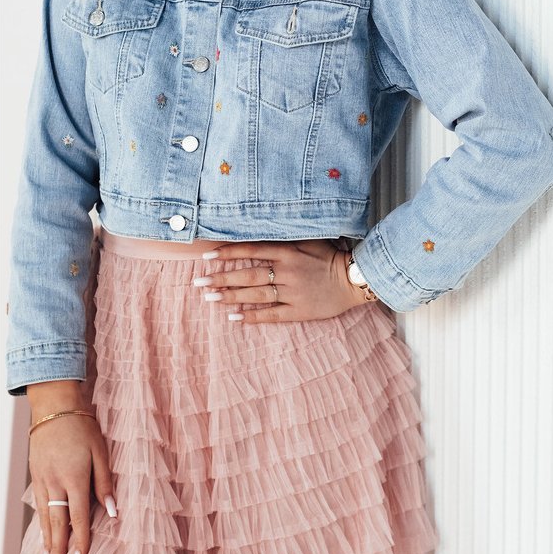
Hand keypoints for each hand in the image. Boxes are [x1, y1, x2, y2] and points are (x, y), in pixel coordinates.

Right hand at [26, 382, 116, 553]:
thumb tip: (112, 511)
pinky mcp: (35, 475)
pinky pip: (38, 505)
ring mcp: (42, 479)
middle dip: (59, 549)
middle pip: (57, 523)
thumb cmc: (82, 426)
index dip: (81, 540)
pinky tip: (43, 535)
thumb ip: (105, 482)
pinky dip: (40, 523)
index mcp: (74, 477)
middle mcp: (55, 482)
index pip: (79, 517)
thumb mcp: (100, 451)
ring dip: (46, 541)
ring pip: (44, 517)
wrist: (54, 406)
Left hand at [192, 239, 364, 323]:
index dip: (227, 253)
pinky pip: (271, 314)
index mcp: (288, 251)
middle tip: (198, 283)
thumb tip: (254, 237)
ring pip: (255, 295)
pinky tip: (234, 317)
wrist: (354, 279)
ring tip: (210, 298)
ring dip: (230, 296)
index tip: (206, 257)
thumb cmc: (329, 257)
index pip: (251, 251)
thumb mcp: (308, 240)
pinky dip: (252, 316)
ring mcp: (292, 292)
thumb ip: (283, 239)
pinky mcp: (299, 310)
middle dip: (221, 278)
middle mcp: (287, 271)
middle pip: (247, 275)